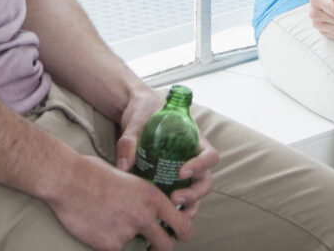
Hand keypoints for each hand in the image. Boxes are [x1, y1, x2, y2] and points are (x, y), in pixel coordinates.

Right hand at [43, 153, 193, 250]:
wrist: (67, 180)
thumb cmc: (94, 172)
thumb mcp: (129, 178)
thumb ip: (143, 198)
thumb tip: (150, 210)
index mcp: (153, 197)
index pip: (183, 223)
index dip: (183, 232)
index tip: (177, 235)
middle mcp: (144, 216)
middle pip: (166, 245)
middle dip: (161, 248)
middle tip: (153, 247)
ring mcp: (127, 232)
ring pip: (138, 249)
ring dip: (130, 242)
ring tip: (114, 225)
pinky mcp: (109, 245)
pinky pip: (116, 250)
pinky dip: (109, 244)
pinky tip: (98, 228)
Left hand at [111, 92, 219, 233]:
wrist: (136, 114)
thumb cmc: (143, 112)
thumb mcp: (136, 122)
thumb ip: (129, 141)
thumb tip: (123, 167)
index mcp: (194, 140)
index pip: (210, 156)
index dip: (201, 166)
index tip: (182, 171)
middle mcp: (193, 158)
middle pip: (205, 181)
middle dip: (194, 194)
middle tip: (174, 199)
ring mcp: (184, 172)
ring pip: (194, 194)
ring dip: (187, 208)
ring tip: (170, 218)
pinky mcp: (171, 182)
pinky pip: (178, 199)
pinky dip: (173, 212)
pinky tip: (160, 220)